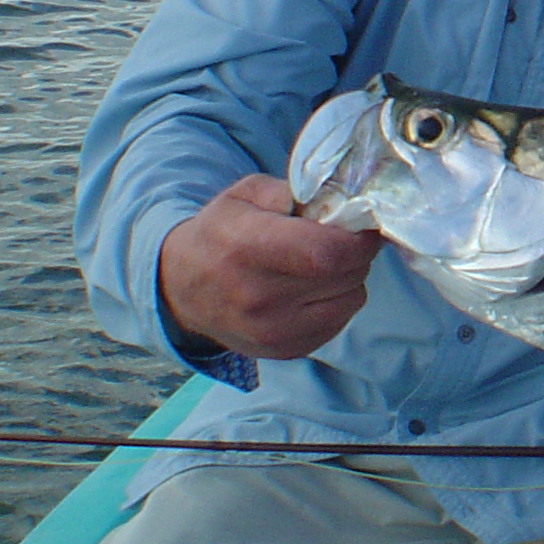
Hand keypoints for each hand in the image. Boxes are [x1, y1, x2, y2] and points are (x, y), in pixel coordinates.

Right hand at [158, 172, 383, 358]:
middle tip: (343, 241)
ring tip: (325, 266)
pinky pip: (337, 325)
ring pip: (349, 302)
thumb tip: (331, 202)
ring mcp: (271, 331)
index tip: (361, 226)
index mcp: (249, 248)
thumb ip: (289, 192)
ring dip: (350, 281)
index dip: (357, 239)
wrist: (182, 288)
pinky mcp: (282, 351)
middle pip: (344, 276)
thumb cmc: (220, 233)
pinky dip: (337, 305)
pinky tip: (314, 291)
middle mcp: (259, 296)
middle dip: (357, 254)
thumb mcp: (244, 194)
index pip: (327, 253)